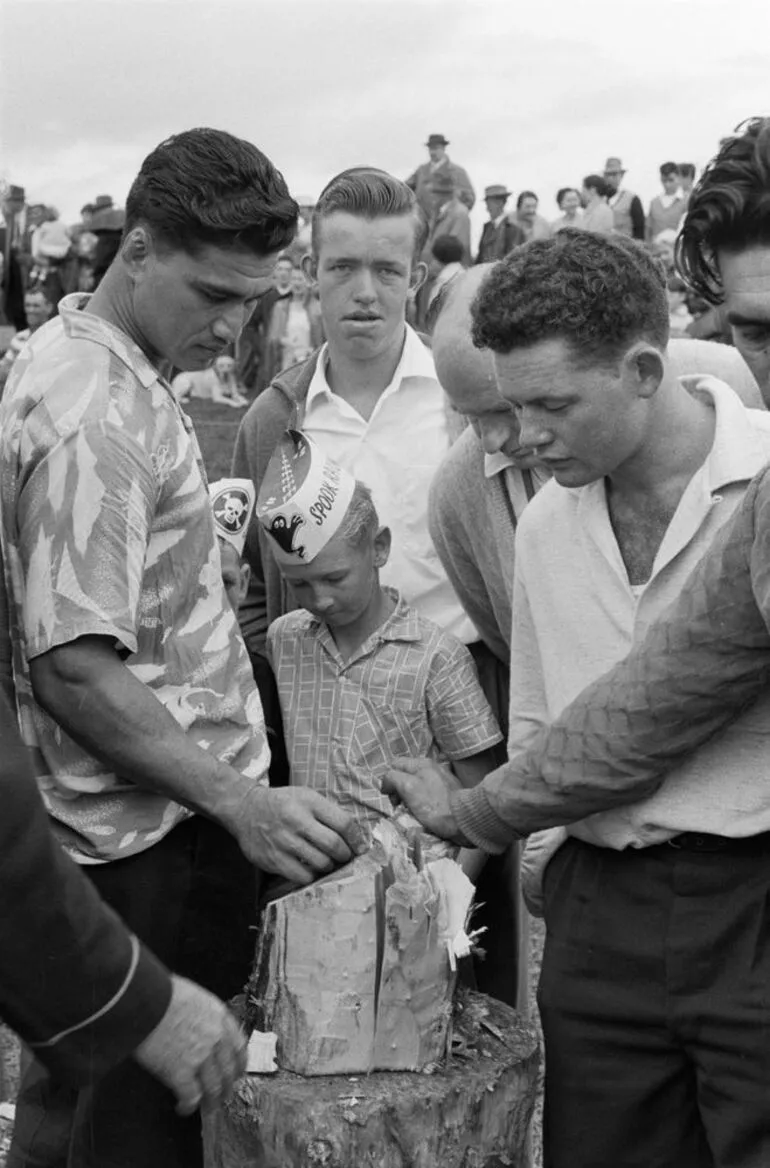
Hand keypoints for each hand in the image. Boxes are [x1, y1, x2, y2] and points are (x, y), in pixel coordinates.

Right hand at [133, 974, 246, 1115]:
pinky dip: (188, 1107)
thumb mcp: (194, 996)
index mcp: (220, 1017)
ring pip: (214, 1088)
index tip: (236, 1073)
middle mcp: (216, 1038)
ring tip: (207, 1108)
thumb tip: (197, 1024)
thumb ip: (202, 1014)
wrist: (147, 1000)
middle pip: (229, 1071)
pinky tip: (183, 1108)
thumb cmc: (163, 992)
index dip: (239, 1064)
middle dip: (227, 1087)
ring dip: (212, 1102)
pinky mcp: (181, 1073)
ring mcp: (201, 1057)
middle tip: (222, 1096)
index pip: (239, 1046)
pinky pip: (191, 1097)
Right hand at [231, 786, 368, 883]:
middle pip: (333, 845)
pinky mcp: (273, 859)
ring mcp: (283, 841)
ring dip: (329, 866)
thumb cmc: (283, 804)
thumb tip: (356, 838)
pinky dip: (311, 875)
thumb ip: (329, 814)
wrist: (245, 809)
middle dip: (345, 855)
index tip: (360, 847)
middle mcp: (296, 820)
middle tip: (345, 856)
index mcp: (308, 802)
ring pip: (320, 863)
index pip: (343, 823)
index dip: (357, 839)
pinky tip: (309, 868)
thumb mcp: (306, 797)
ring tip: (327, 861)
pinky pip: (303, 877)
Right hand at [382, 758, 470, 844]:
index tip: (393, 799)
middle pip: (404, 775)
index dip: (388, 781)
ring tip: (413, 811)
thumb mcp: (408, 787)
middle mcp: (431, 767)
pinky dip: (422, 802)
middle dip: (398, 790)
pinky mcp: (447, 792)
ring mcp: (441, 779)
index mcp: (421, 763)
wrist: (463, 821)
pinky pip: (426, 794)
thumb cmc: (434, 805)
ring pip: (414, 786)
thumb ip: (392, 778)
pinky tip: (425, 812)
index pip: (394, 765)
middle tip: (401, 806)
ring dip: (409, 798)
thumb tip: (386, 783)